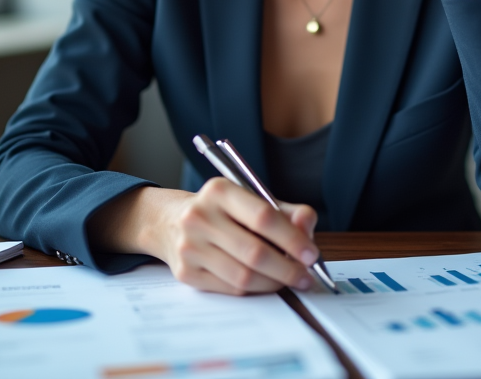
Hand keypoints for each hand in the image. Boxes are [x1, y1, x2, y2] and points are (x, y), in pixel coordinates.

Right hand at [89, 182, 319, 294]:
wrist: (169, 222)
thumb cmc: (221, 212)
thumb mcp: (250, 201)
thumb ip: (285, 211)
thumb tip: (307, 226)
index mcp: (220, 191)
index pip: (263, 217)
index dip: (292, 238)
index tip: (311, 254)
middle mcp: (200, 217)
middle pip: (255, 252)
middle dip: (288, 268)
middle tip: (306, 276)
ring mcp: (189, 246)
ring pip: (244, 275)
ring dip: (274, 282)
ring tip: (290, 281)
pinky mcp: (185, 273)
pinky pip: (230, 288)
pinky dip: (255, 289)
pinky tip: (266, 283)